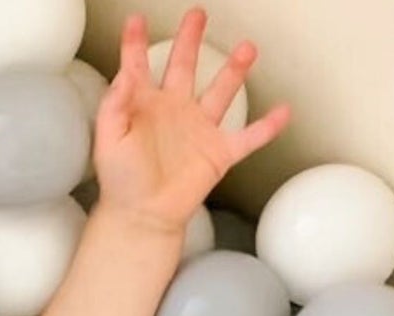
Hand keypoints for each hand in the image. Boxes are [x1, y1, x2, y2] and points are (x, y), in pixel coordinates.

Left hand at [93, 8, 291, 232]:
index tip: (134, 21)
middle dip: (190, 40)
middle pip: (184, 66)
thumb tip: (124, 75)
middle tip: (197, 15)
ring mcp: (198, 130)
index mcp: (144, 107)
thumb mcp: (109, 141)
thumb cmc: (121, 182)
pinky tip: (284, 112)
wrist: (142, 217)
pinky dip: (267, 127)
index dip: (134, 45)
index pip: (137, 68)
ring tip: (247, 48)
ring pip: (221, 92)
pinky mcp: (218, 153)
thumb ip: (114, 107)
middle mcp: (174, 111)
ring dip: (235, 71)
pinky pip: (249, 138)